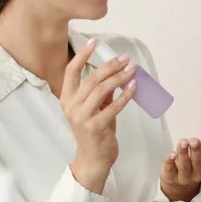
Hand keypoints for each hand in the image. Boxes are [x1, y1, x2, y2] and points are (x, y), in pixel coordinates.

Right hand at [61, 39, 136, 193]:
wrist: (93, 159)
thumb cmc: (95, 131)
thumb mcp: (95, 107)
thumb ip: (101, 91)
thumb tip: (115, 71)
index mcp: (66, 98)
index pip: (71, 71)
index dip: (82, 55)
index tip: (94, 42)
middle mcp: (70, 106)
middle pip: (90, 79)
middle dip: (110, 66)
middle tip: (125, 58)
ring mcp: (81, 117)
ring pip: (101, 90)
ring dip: (119, 77)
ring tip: (132, 69)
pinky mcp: (95, 127)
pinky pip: (113, 106)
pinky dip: (125, 95)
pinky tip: (134, 86)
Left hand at [159, 137, 200, 201]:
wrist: (180, 176)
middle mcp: (197, 171)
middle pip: (198, 164)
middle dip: (196, 152)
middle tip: (194, 140)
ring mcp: (183, 175)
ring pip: (183, 166)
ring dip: (183, 154)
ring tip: (183, 142)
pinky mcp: (169, 174)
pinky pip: (169, 170)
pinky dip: (169, 162)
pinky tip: (171, 154)